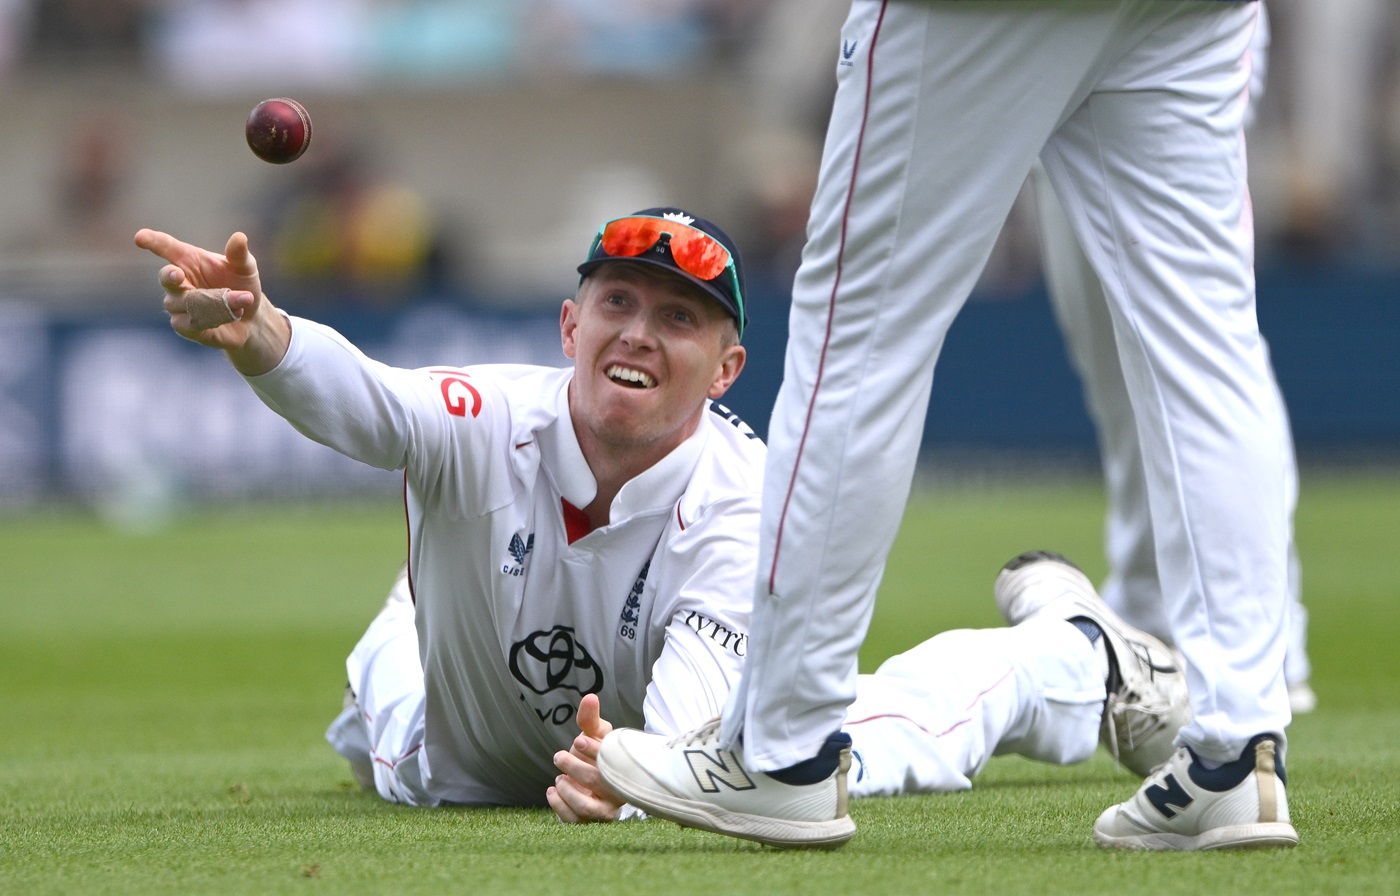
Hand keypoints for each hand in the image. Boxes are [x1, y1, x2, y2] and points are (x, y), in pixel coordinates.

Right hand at [134, 229, 289, 374]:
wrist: (252, 319)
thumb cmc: (243, 285)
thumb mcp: (246, 268)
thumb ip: (239, 255)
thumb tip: (240, 237)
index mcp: (189, 260)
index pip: (166, 248)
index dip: (152, 242)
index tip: (140, 237)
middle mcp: (179, 281)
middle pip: (166, 277)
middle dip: (169, 276)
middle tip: (177, 274)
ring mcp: (179, 305)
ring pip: (185, 303)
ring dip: (215, 302)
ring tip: (241, 300)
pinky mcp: (185, 326)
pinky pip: (190, 323)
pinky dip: (213, 319)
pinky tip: (232, 315)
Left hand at [547, 693, 624, 822]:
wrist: (591, 779)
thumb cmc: (596, 754)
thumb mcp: (594, 734)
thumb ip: (590, 718)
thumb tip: (589, 697)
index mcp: (623, 767)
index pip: (613, 760)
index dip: (595, 750)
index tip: (578, 740)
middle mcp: (618, 791)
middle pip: (599, 783)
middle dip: (575, 768)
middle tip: (559, 756)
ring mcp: (606, 810)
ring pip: (588, 808)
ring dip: (568, 791)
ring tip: (559, 779)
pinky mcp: (590, 823)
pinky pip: (575, 821)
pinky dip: (559, 806)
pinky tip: (552, 791)